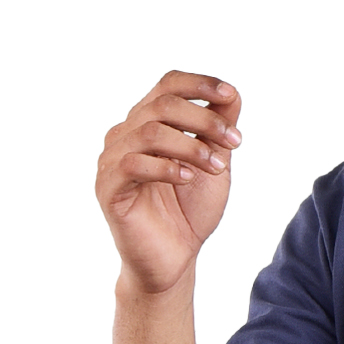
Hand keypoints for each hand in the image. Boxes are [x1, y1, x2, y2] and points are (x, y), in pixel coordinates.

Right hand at [96, 71, 243, 293]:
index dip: (199, 83)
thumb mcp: (214, 164)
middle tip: (235, 142)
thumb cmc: (190, 211)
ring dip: (191, 146)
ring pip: (149, 131)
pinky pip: (133, 164)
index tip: (230, 95)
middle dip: (204, 119)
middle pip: (162, 104)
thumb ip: (219, 130)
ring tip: (217, 167)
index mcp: (148, 123)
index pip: (167, 84)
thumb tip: (232, 94)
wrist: (174, 260)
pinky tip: (188, 179)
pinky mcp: (108, 187)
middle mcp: (125, 134)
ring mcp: (112, 159)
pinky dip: (166, 167)